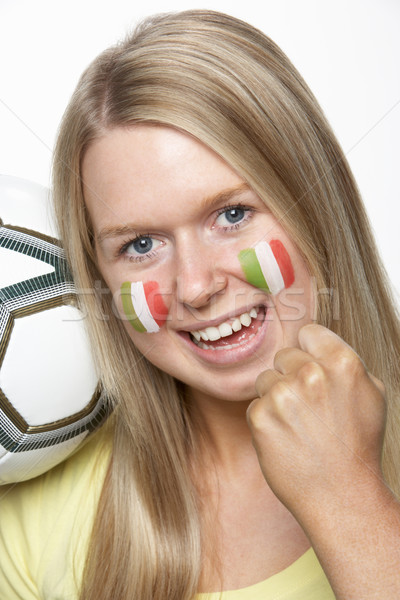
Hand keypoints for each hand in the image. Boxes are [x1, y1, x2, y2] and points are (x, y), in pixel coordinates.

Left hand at [247, 324, 385, 525]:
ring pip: (266, 379)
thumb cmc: (357, 445)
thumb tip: (319, 346)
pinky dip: (266, 420)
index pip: (308, 333)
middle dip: (291, 375)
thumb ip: (345, 363)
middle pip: (284, 355)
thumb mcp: (371, 394)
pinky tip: (286, 438)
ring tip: (298, 425)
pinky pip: (256, 404)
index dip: (310, 352)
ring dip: (276, 397)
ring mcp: (282, 395)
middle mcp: (310, 374)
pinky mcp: (260, 417)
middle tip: (307, 407)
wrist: (341, 495)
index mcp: (342, 362)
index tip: (313, 370)